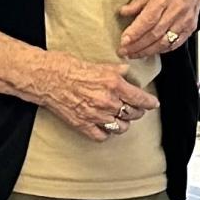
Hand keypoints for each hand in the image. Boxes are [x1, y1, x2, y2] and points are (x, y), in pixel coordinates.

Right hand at [35, 52, 159, 141]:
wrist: (46, 78)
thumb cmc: (69, 68)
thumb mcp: (100, 64)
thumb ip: (117, 71)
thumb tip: (128, 73)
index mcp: (114, 85)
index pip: (140, 99)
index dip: (149, 103)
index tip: (153, 104)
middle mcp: (107, 102)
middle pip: (133, 114)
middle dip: (136, 111)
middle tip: (134, 108)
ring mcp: (95, 115)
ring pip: (121, 127)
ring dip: (123, 123)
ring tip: (120, 117)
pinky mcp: (83, 125)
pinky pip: (102, 135)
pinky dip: (106, 132)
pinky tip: (105, 126)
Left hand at [118, 0, 199, 59]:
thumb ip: (137, 3)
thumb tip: (123, 12)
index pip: (149, 18)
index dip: (136, 32)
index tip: (123, 41)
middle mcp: (177, 10)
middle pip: (155, 33)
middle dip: (138, 45)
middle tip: (124, 51)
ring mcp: (185, 20)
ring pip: (164, 41)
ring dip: (147, 51)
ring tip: (133, 54)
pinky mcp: (190, 28)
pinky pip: (174, 44)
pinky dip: (160, 50)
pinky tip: (149, 52)